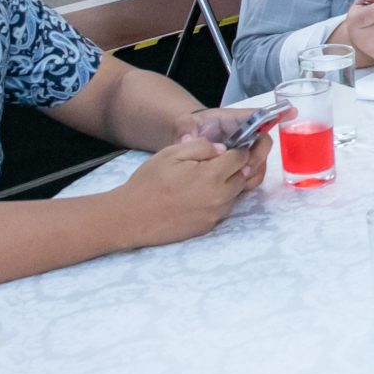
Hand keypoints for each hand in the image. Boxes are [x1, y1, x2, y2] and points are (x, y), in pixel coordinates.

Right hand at [111, 137, 252, 247]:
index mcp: (212, 175)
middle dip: (235, 168)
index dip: (239, 149)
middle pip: (242, 177)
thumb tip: (223, 149)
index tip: (234, 147)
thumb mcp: (172, 153)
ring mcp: (214, 215)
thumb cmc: (149, 182)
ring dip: (228, 185)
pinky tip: (199, 196)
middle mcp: (219, 197)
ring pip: (235, 195)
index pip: (241, 158)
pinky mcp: (208, 227)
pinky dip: (218, 200)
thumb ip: (202, 147)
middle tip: (219, 162)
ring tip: (205, 179)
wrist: (131, 217)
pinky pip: (222, 210)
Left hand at [177, 105, 278, 186]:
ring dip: (253, 171)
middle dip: (258, 156)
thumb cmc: (191, 128)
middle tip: (243, 166)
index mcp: (235, 121)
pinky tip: (234, 186)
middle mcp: (246, 137)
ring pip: (261, 163)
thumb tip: (188, 139)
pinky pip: (253, 177)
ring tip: (238, 177)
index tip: (292, 112)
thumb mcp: (184, 123)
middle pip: (264, 144)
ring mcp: (246, 154)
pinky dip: (248, 182)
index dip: (276, 114)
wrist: (188, 143)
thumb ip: (185, 128)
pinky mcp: (241, 169)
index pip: (258, 116)